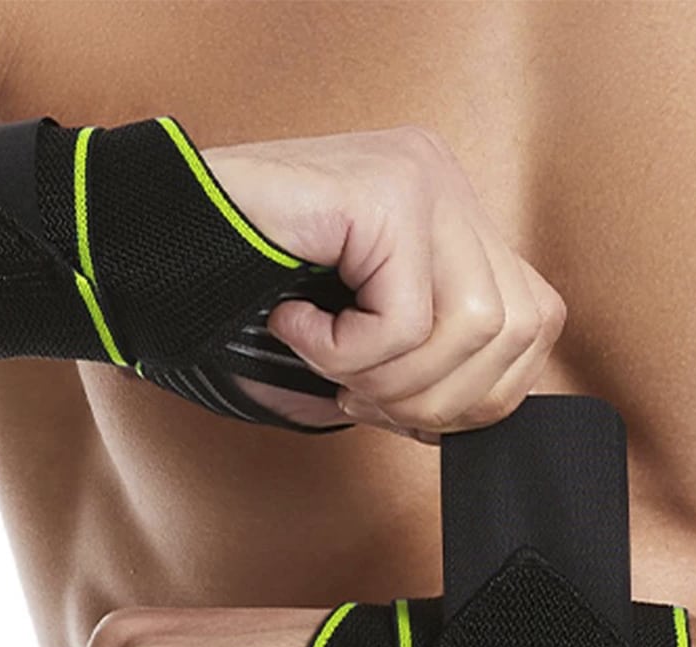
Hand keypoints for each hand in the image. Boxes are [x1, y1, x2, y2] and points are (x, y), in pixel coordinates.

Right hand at [204, 126, 566, 438]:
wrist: (160, 239)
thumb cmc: (250, 290)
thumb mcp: (361, 334)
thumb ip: (427, 358)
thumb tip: (472, 419)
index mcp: (450, 214)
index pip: (534, 321)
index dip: (479, 392)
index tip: (402, 412)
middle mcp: (446, 183)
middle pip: (516, 329)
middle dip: (434, 397)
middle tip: (357, 396)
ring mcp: (420, 177)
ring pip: (471, 327)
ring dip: (388, 378)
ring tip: (326, 364)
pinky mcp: (383, 190)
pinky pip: (403, 320)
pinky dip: (344, 353)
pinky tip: (295, 327)